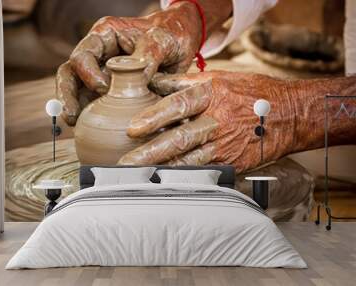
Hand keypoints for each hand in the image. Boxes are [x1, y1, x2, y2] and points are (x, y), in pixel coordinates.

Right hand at [56, 3, 202, 125]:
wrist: (181, 45)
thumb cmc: (170, 35)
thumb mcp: (163, 40)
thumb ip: (148, 55)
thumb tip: (135, 81)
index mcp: (105, 36)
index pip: (84, 54)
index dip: (88, 72)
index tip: (104, 88)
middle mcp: (98, 56)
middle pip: (71, 74)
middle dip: (67, 95)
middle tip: (71, 116)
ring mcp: (102, 75)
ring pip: (79, 91)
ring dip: (75, 109)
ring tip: (74, 126)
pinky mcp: (111, 93)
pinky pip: (97, 105)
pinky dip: (92, 118)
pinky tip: (91, 131)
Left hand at [119, 72, 355, 172]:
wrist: (289, 116)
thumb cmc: (252, 93)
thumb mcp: (220, 78)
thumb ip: (185, 81)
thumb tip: (155, 82)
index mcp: (212, 94)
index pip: (178, 105)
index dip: (154, 117)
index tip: (132, 129)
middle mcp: (217, 121)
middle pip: (179, 139)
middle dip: (150, 153)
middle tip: (126, 163)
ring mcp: (225, 145)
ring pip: (189, 161)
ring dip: (162, 170)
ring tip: (139, 176)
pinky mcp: (232, 163)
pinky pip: (203, 171)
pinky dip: (183, 177)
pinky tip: (165, 182)